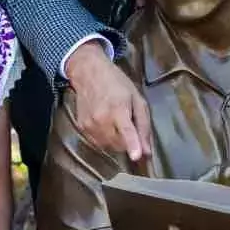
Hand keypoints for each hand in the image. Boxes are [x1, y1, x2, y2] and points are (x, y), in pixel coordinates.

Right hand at [64, 41, 151, 161]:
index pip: (127, 131)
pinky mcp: (82, 128)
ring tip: (115, 121)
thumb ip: (143, 126)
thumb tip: (147, 151)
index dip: (133, 145)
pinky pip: (98, 143)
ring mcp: (90, 124)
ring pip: (109, 147)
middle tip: (128, 123)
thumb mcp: (137, 99)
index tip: (136, 156)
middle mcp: (102, 118)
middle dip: (128, 141)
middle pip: (120, 145)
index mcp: (119, 108)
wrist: (89, 73)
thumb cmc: (116, 83)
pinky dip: (105, 138)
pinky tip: (106, 123)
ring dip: (116, 141)